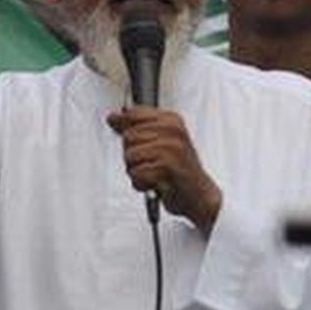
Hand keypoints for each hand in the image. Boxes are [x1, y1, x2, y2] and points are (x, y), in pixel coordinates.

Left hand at [107, 107, 222, 232]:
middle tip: (150, 164)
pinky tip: (156, 183)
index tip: (130, 136)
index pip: (134, 114)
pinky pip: (136, 173)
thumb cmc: (178, 170)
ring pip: (130, 156)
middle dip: (133, 156)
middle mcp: (173, 131)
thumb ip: (136, 128)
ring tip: (153, 174)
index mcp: (172, 121)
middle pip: (128, 137)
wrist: (198, 195)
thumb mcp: (160, 142)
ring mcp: (171, 148)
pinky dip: (142, 183)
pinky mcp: (167, 166)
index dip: (125, 127)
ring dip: (137, 171)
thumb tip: (112, 118)